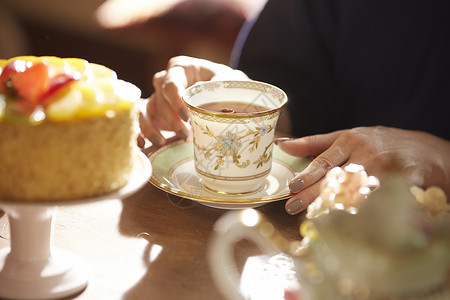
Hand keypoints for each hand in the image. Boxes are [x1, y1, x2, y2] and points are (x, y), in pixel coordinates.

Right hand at [139, 56, 247, 146]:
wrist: (224, 94)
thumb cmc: (224, 85)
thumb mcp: (226, 81)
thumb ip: (217, 86)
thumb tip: (203, 98)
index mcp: (181, 68)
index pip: (172, 83)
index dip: (176, 101)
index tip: (187, 117)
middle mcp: (165, 80)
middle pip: (160, 98)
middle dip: (171, 119)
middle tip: (186, 136)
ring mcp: (158, 97)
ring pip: (145, 110)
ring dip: (152, 127)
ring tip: (162, 143)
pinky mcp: (155, 113)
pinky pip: (140, 120)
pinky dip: (140, 132)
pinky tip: (143, 144)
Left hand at [276, 126, 449, 214]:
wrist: (429, 150)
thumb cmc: (381, 143)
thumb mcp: (349, 136)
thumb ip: (315, 143)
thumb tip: (282, 145)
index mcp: (350, 141)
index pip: (324, 161)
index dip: (306, 176)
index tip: (290, 188)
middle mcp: (366, 154)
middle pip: (335, 178)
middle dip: (312, 195)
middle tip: (292, 208)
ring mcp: (386, 169)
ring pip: (357, 191)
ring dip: (335, 206)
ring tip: (315, 218)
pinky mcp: (406, 182)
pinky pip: (385, 200)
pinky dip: (370, 212)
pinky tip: (354, 222)